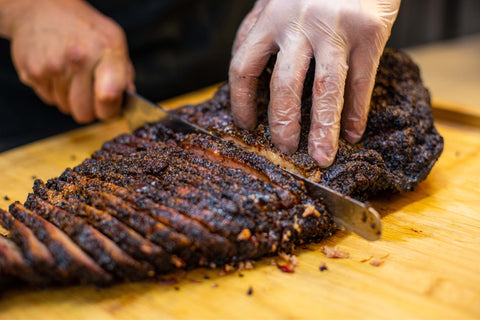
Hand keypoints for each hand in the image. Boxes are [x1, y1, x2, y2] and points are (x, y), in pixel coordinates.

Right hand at [5, 0, 133, 122]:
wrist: (42, 8)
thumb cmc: (85, 28)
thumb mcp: (114, 40)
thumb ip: (124, 73)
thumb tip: (129, 97)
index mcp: (105, 51)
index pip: (109, 99)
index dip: (110, 109)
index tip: (110, 104)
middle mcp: (78, 59)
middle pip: (85, 114)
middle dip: (90, 108)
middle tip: (90, 90)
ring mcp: (52, 67)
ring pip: (66, 108)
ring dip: (70, 98)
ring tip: (71, 74)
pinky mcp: (32, 73)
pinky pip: (49, 100)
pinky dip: (54, 91)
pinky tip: (57, 71)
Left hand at [229, 0, 399, 166]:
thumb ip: (259, 28)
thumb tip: (243, 64)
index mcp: (269, 17)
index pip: (243, 67)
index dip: (241, 102)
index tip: (246, 124)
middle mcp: (298, 25)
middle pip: (283, 86)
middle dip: (282, 124)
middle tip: (284, 148)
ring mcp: (335, 30)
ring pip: (324, 90)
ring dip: (322, 130)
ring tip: (321, 157)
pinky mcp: (369, 33)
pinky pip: (361, 82)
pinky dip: (356, 113)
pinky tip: (352, 134)